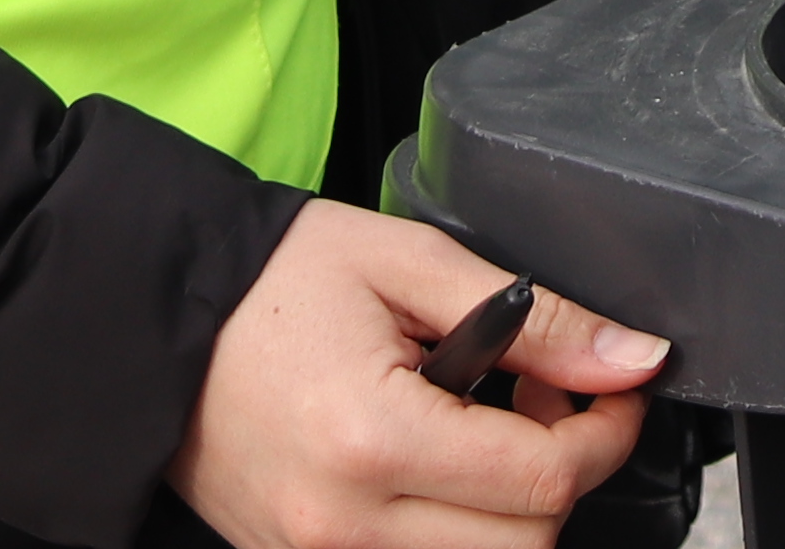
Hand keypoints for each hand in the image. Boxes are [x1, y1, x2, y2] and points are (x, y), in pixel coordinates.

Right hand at [167, 200, 663, 548]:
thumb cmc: (269, 280)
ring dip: (512, 508)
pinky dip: (456, 528)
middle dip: (564, 471)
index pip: (543, 481)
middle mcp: (342, 525)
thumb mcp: (411, 264)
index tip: (612, 388)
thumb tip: (631, 359)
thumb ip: (537, 319)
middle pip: (524, 546)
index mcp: (372, 440)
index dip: (605, 432)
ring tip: (491, 426)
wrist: (153, 319)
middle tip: (547, 395)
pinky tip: (444, 463)